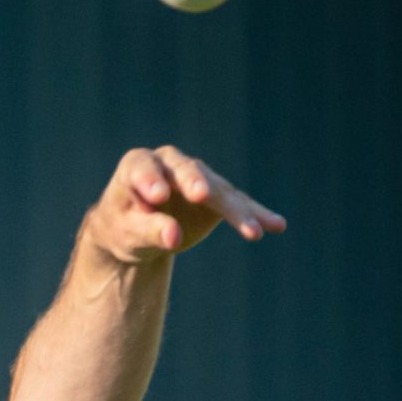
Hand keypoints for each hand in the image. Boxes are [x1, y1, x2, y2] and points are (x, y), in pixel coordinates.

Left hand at [81, 145, 285, 264]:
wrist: (136, 231)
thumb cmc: (124, 227)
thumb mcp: (129, 233)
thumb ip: (149, 230)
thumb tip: (173, 236)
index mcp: (138, 166)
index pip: (143, 168)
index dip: (150, 180)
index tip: (157, 196)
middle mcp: (170, 163)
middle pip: (186, 171)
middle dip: (195, 182)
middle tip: (202, 195)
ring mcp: (198, 177)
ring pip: (219, 191)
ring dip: (236, 210)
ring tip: (253, 231)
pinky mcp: (218, 195)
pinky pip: (239, 204)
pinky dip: (256, 215)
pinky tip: (277, 225)